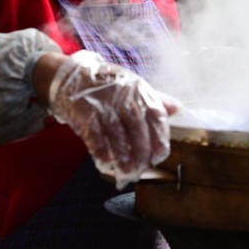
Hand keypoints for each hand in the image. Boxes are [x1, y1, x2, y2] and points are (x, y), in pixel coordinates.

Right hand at [38, 50, 180, 187]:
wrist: (70, 76)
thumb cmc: (107, 86)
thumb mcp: (133, 87)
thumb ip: (156, 100)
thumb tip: (179, 109)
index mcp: (138, 89)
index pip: (155, 113)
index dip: (160, 136)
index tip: (161, 154)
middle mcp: (122, 95)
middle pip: (137, 125)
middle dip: (141, 150)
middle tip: (142, 168)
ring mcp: (102, 102)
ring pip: (116, 132)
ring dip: (122, 155)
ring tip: (127, 172)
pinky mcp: (83, 110)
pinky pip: (94, 133)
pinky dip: (101, 150)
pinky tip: (106, 163)